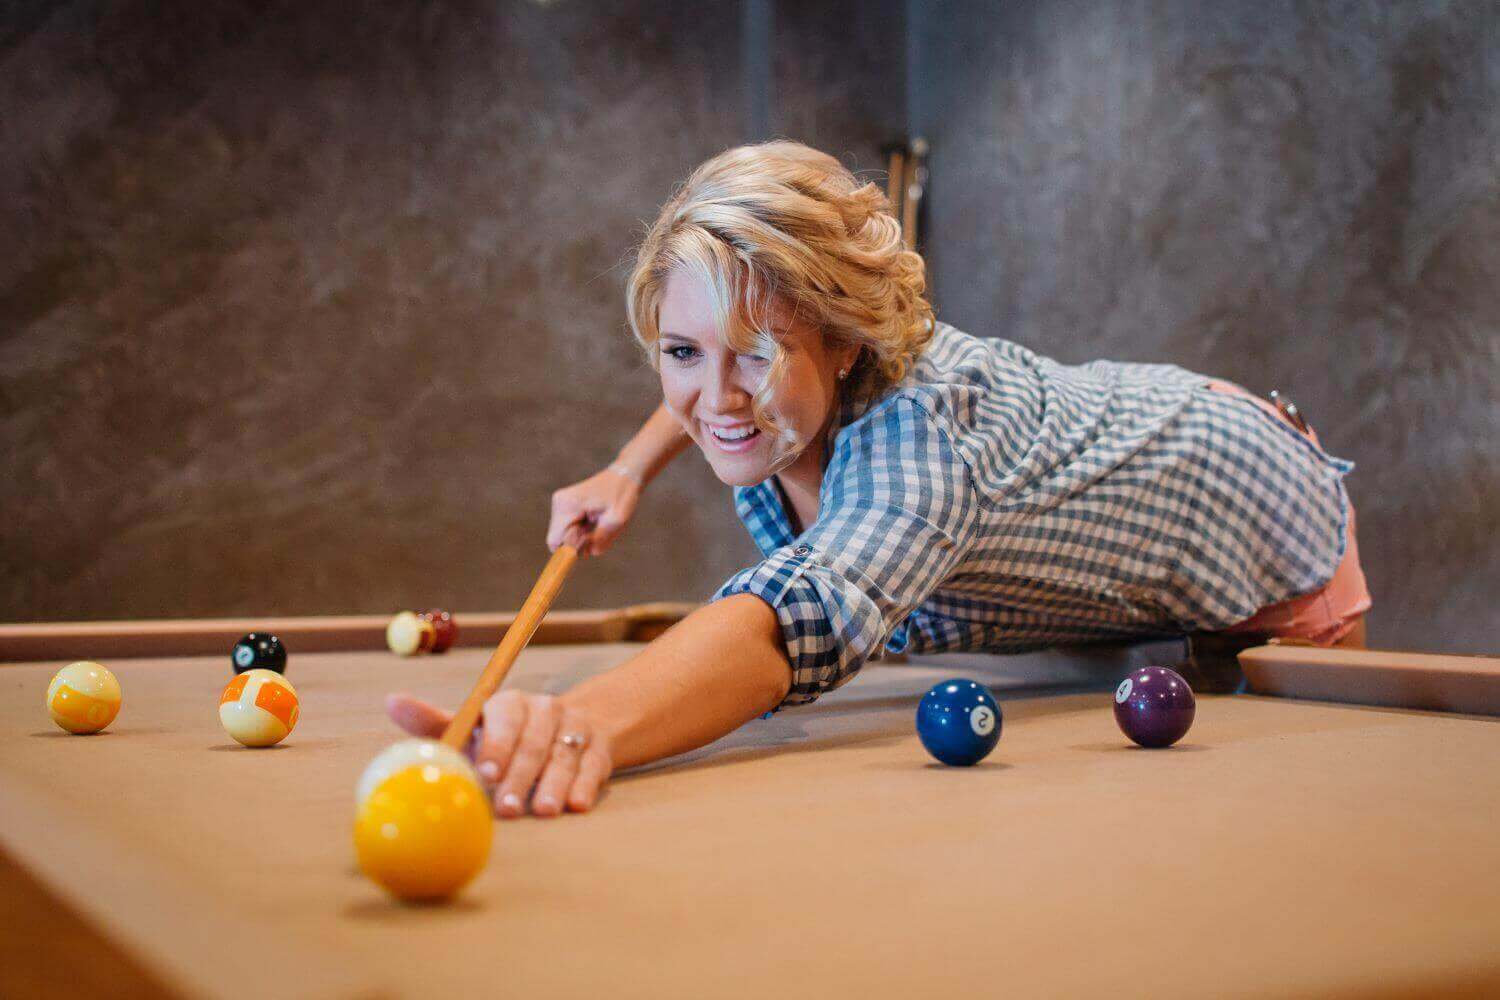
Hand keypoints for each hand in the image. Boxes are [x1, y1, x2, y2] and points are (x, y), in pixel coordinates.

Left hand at [385, 691, 612, 817]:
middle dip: (519, 776)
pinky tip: (576, 805)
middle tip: (506, 808)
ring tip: (542, 812)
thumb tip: (391, 701)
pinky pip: (593, 767)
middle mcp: (546, 710)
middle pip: (534, 741)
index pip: (503, 717)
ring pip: (564, 756)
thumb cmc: (508, 736)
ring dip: (553, 785)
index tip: (486, 773)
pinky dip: (584, 786)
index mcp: (510, 704)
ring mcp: (576, 730)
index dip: (495, 744)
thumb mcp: (473, 727)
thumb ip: (435, 722)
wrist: (575, 726)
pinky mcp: (599, 750)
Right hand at [547, 467, 642, 555]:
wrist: (624, 476)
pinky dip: (581, 530)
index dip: (570, 550)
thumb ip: (599, 540)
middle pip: (558, 539)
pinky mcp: (564, 506)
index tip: (589, 544)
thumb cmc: (621, 496)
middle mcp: (559, 503)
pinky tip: (594, 519)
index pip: (555, 541)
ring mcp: (560, 503)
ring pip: (563, 535)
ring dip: (581, 536)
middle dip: (578, 542)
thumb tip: (587, 553)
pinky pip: (567, 528)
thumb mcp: (616, 521)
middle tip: (597, 529)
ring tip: (597, 521)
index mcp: (568, 506)